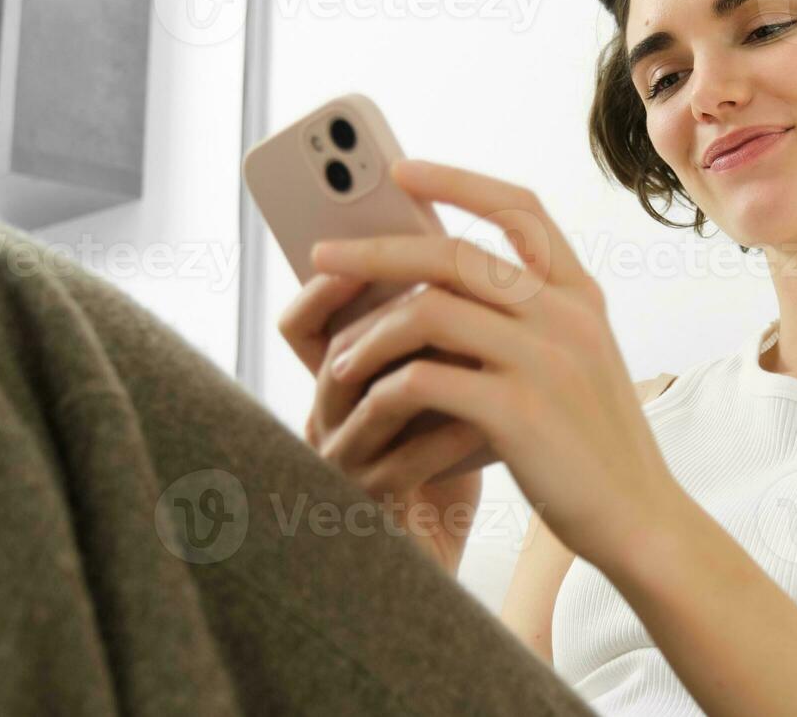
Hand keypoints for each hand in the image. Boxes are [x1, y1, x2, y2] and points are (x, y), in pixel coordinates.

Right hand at [278, 272, 487, 572]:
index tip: (383, 244)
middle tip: (442, 287)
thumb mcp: (440, 384)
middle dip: (390, 314)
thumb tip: (474, 254)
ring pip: (365, 400)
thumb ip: (440, 330)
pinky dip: (450, 437)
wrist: (442, 552)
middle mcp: (326, 416)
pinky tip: (491, 422)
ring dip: (427, 367)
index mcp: (339, 379)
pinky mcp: (371, 509)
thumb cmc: (442, 459)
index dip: (329, 281)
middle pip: (333, 351)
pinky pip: (403, 462)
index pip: (305, 320)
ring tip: (481, 342)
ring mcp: (342, 463)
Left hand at [309, 158, 688, 573]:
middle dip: (377, 250)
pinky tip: (366, 402)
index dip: (457, 182)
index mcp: (581, 294)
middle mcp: (566, 314)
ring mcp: (546, 359)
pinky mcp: (519, 410)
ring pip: (430, 312)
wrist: (640, 519)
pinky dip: (385, 387)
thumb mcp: (580, 362)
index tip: (402, 170)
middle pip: (455, 253)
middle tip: (320, 253)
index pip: (520, 208)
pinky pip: (426, 378)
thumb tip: (447, 287)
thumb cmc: (594, 446)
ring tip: (337, 357)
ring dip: (370, 332)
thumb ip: (534, 318)